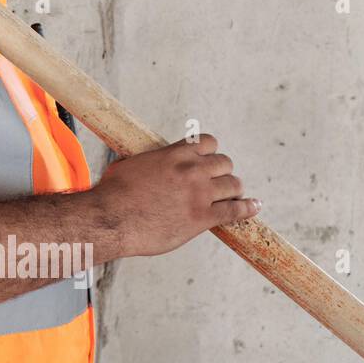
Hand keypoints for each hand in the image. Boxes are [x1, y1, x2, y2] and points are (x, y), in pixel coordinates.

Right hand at [95, 134, 259, 257]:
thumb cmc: (113, 194)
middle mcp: (191, 170)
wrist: (110, 219)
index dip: (210, 152)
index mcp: (174, 154)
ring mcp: (199, 194)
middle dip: (222, 172)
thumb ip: (149, 162)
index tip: (208, 160)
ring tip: (230, 196)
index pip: (208, 142)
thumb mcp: (129, 165)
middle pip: (225, 163)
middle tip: (217, 182)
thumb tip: (147, 162)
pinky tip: (253, 207)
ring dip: (232, 190)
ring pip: (234, 185)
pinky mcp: (202, 218)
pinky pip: (236, 211)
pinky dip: (248, 208)